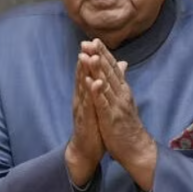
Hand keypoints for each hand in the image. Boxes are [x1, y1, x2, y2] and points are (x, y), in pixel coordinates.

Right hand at [65, 55, 104, 186]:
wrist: (86, 149)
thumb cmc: (93, 126)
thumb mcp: (99, 104)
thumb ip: (101, 88)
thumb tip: (111, 75)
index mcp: (85, 95)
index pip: (87, 73)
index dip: (89, 58)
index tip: (92, 41)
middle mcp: (81, 100)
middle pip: (82, 77)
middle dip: (84, 60)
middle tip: (86, 43)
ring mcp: (82, 110)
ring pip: (83, 88)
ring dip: (85, 73)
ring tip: (88, 57)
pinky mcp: (86, 120)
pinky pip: (89, 105)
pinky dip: (91, 94)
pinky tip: (95, 83)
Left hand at [82, 39, 156, 189]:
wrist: (137, 148)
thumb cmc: (128, 125)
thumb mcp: (125, 100)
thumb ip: (122, 81)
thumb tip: (122, 63)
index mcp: (123, 90)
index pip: (113, 68)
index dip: (104, 54)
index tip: (94, 40)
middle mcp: (121, 95)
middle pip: (109, 72)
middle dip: (99, 56)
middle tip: (89, 41)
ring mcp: (117, 106)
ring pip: (106, 84)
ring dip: (97, 69)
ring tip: (89, 55)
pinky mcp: (112, 118)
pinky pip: (103, 103)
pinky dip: (98, 91)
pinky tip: (92, 81)